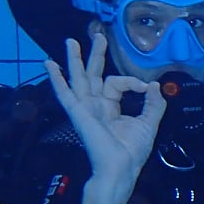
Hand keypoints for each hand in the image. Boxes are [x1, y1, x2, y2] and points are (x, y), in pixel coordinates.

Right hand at [44, 33, 166, 203]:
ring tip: (71, 41)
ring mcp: (85, 109)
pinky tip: (49, 64)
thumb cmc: (132, 151)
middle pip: (93, 75)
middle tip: (98, 35)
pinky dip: (57, 79)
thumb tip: (155, 85)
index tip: (146, 87)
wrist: (120, 168)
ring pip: (78, 79)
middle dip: (95, 55)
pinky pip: (65, 94)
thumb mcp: (149, 123)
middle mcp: (95, 106)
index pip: (116, 83)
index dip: (131, 80)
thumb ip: (154, 104)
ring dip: (74, 60)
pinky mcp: (78, 113)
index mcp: (110, 108)